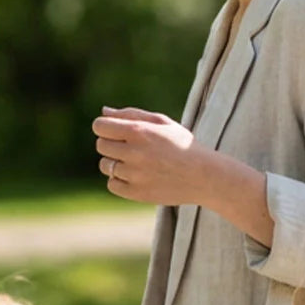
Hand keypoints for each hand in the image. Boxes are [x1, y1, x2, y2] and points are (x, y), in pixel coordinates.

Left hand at [93, 105, 273, 244]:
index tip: (116, 132)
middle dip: (111, 144)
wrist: (204, 176)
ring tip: (135, 163)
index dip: (105, 128)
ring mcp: (135, 175)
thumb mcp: (161, 122)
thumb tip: (104, 111)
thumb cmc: (182, 145)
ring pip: (105, 166)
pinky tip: (136, 177)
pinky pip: (112, 185)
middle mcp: (134, 152)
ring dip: (115, 163)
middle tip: (131, 148)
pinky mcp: (137, 193)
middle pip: (101, 145)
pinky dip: (120, 181)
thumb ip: (131, 114)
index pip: (99, 126)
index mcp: (139, 131)